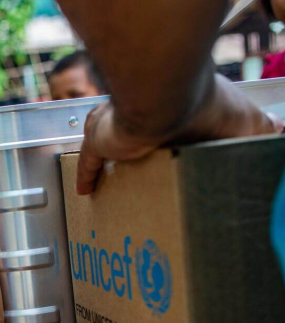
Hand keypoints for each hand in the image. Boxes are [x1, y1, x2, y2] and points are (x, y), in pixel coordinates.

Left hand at [77, 74, 282, 194]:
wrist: (163, 96)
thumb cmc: (203, 105)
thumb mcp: (243, 123)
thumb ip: (260, 130)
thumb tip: (279, 133)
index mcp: (174, 112)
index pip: (170, 134)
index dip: (173, 150)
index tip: (177, 171)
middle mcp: (142, 117)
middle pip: (138, 144)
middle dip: (141, 162)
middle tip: (147, 191)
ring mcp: (118, 128)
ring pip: (113, 150)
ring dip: (114, 170)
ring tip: (121, 198)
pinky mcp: (100, 138)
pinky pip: (88, 160)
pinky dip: (86, 175)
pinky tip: (86, 191)